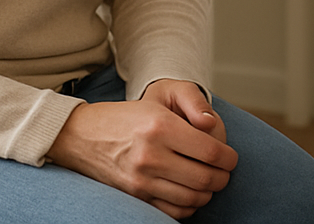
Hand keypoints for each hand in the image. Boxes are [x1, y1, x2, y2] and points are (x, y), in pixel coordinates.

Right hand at [46, 78, 237, 218]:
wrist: (82, 135)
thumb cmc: (126, 116)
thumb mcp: (158, 102)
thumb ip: (192, 109)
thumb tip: (214, 127)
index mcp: (161, 127)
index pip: (210, 152)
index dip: (228, 158)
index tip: (230, 158)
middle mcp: (151, 155)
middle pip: (205, 179)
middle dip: (222, 178)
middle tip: (224, 172)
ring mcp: (141, 179)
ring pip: (192, 198)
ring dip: (208, 194)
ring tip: (209, 182)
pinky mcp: (135, 196)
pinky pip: (172, 211)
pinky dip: (189, 206)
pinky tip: (191, 194)